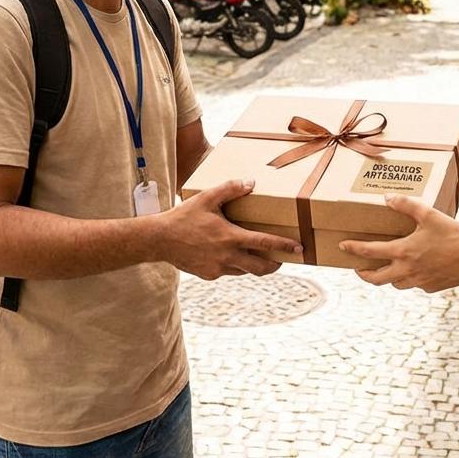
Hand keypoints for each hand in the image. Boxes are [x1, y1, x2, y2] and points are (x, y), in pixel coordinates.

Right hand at [159, 179, 302, 279]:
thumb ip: (230, 189)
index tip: (299, 248)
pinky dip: (234, 264)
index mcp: (230, 237)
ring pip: (245, 270)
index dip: (284, 246)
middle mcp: (227, 257)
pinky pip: (228, 271)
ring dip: (254, 265)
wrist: (159, 240)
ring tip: (259, 256)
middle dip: (275, 264)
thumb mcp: (207, 198)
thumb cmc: (184, 216)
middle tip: (283, 259)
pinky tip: (229, 254)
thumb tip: (251, 182)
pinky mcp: (209, 275)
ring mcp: (218, 268)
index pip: (265, 243)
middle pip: (261, 267)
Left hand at [339, 195, 458, 292]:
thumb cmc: (453, 234)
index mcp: (402, 252)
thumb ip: (406, 205)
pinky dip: (410, 278)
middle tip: (357, 268)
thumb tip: (386, 198)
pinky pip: (414, 284)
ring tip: (386, 267)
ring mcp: (418, 282)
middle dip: (364, 274)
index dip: (353, 248)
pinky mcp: (430, 287)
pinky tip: (415, 269)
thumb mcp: (429, 214)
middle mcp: (406, 271)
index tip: (342, 246)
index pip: (369, 252)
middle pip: (376, 278)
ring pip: (395, 283)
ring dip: (387, 276)